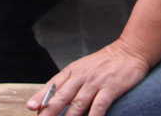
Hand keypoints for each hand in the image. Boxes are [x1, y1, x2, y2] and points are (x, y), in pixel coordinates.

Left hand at [28, 41, 150, 115]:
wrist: (130, 51)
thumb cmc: (104, 63)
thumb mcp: (83, 68)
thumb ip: (69, 83)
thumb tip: (52, 98)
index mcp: (72, 71)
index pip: (53, 85)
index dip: (41, 97)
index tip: (30, 107)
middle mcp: (81, 76)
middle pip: (62, 96)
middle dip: (50, 111)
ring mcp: (96, 82)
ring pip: (78, 103)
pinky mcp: (110, 88)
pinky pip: (99, 106)